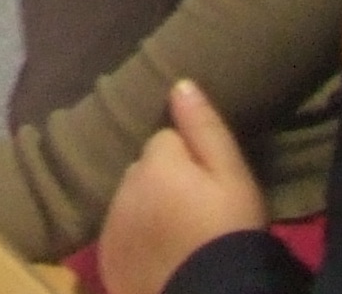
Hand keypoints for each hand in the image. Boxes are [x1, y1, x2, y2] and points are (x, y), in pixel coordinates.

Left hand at [98, 82, 269, 293]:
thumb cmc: (230, 235)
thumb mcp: (234, 178)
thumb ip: (205, 129)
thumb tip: (179, 82)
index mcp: (154, 162)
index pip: (166, 140)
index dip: (192, 161)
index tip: (210, 187)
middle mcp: (123, 186)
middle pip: (144, 170)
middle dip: (164, 182)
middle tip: (198, 214)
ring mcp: (111, 224)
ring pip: (130, 200)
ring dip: (148, 210)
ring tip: (180, 237)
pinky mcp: (107, 258)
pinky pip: (120, 235)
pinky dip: (136, 241)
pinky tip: (161, 257)